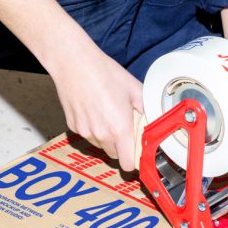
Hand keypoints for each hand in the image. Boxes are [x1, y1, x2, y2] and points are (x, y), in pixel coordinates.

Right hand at [50, 49, 143, 170]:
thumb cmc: (103, 72)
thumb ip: (146, 108)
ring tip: (107, 114)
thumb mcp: (133, 88)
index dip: (133, 161)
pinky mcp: (73, 126)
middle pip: (115, 155)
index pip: (127, 164)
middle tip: (123, 128)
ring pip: (101, 145)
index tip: (136, 154)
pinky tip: (93, 110)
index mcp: (120, 128)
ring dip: (106, 138)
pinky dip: (92, 129)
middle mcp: (101, 135)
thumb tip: (154, 119)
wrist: (73, 63)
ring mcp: (85, 132)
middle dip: (121, 147)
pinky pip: (87, 135)